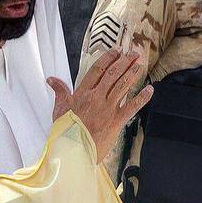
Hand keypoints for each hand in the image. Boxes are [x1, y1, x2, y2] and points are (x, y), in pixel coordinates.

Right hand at [47, 48, 152, 163]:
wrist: (74, 150)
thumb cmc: (66, 131)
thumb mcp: (59, 109)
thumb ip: (59, 92)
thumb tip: (51, 79)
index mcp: (82, 94)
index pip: (96, 71)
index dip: (107, 59)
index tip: (115, 52)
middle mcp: (96, 98)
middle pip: (112, 75)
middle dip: (124, 62)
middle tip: (133, 54)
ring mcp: (107, 109)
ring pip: (122, 86)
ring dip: (132, 73)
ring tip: (139, 64)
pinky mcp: (116, 121)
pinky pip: (132, 107)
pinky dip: (142, 97)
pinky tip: (150, 89)